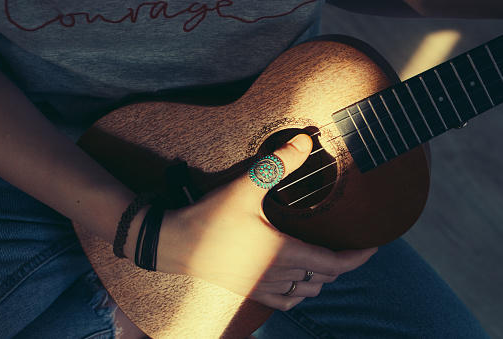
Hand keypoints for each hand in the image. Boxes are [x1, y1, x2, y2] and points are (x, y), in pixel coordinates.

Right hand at [155, 134, 377, 310]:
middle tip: (349, 247)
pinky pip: (284, 302)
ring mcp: (261, 287)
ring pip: (306, 293)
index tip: (373, 247)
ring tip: (327, 262)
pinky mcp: (247, 290)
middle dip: (342, 265)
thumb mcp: (244, 189)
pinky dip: (299, 293)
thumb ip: (277, 165)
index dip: (359, 257)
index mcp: (283, 253)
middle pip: (323, 278)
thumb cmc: (208, 220)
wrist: (172, 245)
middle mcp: (277, 275)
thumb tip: (305, 142)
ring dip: (321, 279)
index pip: (335, 264)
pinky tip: (295, 281)